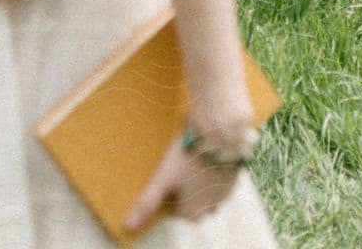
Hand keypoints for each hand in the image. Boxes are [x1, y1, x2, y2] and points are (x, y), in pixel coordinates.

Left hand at [124, 138, 240, 234]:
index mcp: (193, 211)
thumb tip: (129, 225)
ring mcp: (223, 192)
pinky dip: (210, 172)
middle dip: (183, 191)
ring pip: (206, 193)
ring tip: (188, 161)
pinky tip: (202, 156)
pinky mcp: (232, 176)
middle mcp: (211, 207)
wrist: (217, 135)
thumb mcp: (163, 178)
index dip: (167, 196)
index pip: (176, 212)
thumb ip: (147, 202)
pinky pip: (218, 180)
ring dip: (197, 183)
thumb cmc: (188, 158)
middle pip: (192, 205)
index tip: (163, 180)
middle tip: (174, 170)